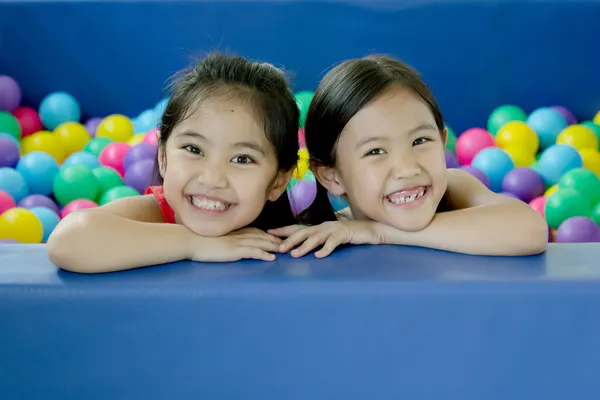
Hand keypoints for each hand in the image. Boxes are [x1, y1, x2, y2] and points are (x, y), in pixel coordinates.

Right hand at [190, 228, 282, 261]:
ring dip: (273, 246)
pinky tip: (272, 258)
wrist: (190, 240)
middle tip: (286, 243)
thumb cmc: (197, 240)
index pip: (254, 231)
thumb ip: (223, 239)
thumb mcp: (214, 238)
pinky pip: (253, 252)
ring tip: (284, 250)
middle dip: (274, 239)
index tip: (276, 237)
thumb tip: (225, 243)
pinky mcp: (234, 251)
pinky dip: (264, 254)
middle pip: (261, 236)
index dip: (266, 234)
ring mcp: (237, 242)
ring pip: (260, 242)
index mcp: (233, 232)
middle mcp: (238, 235)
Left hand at [268, 221, 384, 257]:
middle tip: (279, 249)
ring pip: (316, 237)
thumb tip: (301, 247)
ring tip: (295, 254)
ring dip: (304, 246)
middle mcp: (324, 227)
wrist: (370, 229)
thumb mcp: (330, 237)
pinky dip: (326, 249)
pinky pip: (333, 243)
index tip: (269, 233)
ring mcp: (334, 230)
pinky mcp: (344, 234)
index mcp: (319, 227)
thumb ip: (318, 240)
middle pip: (303, 232)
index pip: (297, 228)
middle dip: (290, 240)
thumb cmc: (349, 235)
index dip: (283, 230)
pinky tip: (319, 256)